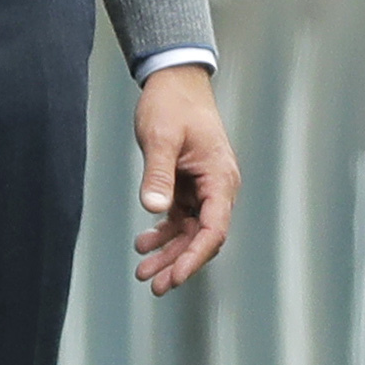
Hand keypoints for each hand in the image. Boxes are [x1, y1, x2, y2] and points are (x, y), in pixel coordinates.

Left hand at [132, 65, 238, 295]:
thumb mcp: (161, 137)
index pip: (214, 229)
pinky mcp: (188, 185)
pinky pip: (180, 218)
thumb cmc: (173, 103)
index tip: (176, 276)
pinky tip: (145, 242)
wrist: (174, 80)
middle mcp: (217, 186)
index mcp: (220, 177)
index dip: (196, 256)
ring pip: (190, 231)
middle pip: (202, 237)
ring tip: (144, 271)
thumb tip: (154, 208)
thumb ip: (158, 173)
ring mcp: (203, 187)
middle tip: (154, 284)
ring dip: (169, 252)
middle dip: (179, 262)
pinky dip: (164, 232)